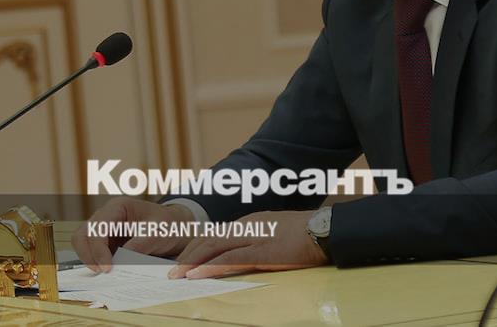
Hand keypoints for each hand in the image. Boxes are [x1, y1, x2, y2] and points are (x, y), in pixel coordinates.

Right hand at [72, 196, 194, 272]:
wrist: (176, 228)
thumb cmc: (168, 224)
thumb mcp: (158, 232)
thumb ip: (140, 244)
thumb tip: (121, 262)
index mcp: (118, 207)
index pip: (97, 227)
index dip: (98, 249)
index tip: (107, 268)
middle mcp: (106, 216)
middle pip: (82, 235)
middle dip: (88, 255)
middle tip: (102, 273)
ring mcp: (104, 230)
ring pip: (83, 245)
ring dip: (90, 260)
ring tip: (104, 274)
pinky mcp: (107, 243)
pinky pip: (93, 253)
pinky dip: (96, 263)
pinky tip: (107, 273)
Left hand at [170, 210, 327, 278]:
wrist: (325, 230)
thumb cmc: (306, 235)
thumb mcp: (277, 233)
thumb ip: (259, 240)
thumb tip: (244, 255)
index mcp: (251, 222)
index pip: (215, 233)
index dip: (195, 247)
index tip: (182, 259)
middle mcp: (248, 226)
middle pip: (208, 238)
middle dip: (187, 254)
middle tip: (171, 269)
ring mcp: (254, 238)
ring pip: (213, 247)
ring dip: (191, 262)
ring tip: (176, 275)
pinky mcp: (261, 253)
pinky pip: (229, 259)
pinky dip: (209, 267)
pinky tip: (196, 275)